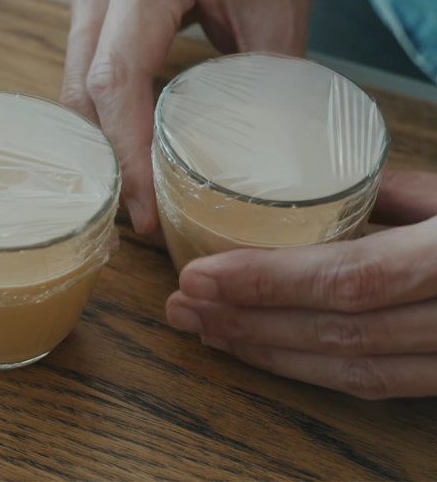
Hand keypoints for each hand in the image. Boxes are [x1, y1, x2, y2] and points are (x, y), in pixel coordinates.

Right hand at [61, 0, 313, 234]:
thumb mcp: (282, 11)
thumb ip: (266, 89)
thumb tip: (254, 165)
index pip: (118, 78)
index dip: (127, 152)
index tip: (146, 209)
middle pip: (83, 84)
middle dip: (109, 154)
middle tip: (142, 210)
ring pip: (73, 75)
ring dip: (101, 132)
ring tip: (136, 181)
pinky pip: (80, 57)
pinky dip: (101, 102)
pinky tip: (126, 133)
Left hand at [166, 171, 436, 398]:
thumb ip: (386, 191)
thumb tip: (310, 184)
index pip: (345, 278)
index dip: (265, 282)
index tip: (197, 275)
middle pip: (336, 331)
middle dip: (247, 320)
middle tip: (182, 304)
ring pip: (353, 367)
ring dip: (268, 351)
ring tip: (206, 329)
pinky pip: (378, 384)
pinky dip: (312, 369)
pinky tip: (262, 352)